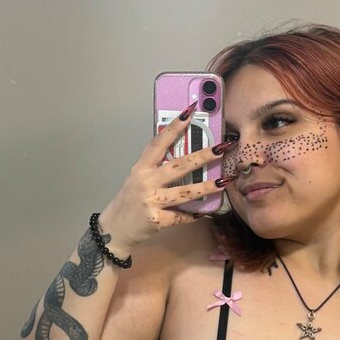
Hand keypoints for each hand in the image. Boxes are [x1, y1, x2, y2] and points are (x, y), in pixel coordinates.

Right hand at [99, 104, 234, 249]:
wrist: (115, 228)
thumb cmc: (129, 200)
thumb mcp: (138, 178)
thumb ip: (156, 167)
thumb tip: (184, 155)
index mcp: (142, 168)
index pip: (159, 143)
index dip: (174, 127)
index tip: (189, 112)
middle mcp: (146, 182)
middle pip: (179, 166)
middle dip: (202, 156)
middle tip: (220, 148)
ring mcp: (152, 201)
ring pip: (185, 192)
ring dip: (206, 187)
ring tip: (224, 181)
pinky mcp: (157, 220)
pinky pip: (180, 216)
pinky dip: (193, 214)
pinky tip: (205, 211)